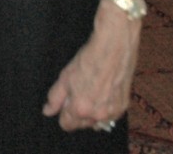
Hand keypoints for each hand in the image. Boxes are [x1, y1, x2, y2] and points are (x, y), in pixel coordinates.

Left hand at [42, 2, 140, 131]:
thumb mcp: (64, 77)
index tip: (63, 103)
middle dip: (76, 112)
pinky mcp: (124, 106)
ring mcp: (113, 112)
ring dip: (91, 112)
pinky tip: (102, 92)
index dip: (62, 114)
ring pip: (97, 122)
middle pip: (82, 124)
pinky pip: (110, 115)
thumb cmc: (88, 60)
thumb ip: (55, 97)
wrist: (113, 48)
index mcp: (81, 109)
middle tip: (77, 91)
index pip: (67, 125)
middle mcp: (99, 115)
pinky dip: (104, 108)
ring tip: (90, 91)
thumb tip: (47, 111)